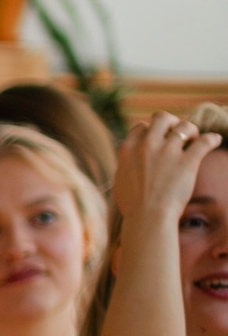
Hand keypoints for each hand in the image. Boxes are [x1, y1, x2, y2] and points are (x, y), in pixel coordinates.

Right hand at [112, 112, 220, 226]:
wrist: (147, 217)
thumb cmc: (133, 206)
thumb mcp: (120, 180)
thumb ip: (127, 164)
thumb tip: (131, 160)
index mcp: (129, 150)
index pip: (141, 127)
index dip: (151, 131)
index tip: (158, 140)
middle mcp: (147, 145)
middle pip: (162, 118)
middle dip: (172, 123)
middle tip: (178, 135)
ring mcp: (168, 152)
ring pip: (185, 126)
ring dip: (192, 131)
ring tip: (195, 141)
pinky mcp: (188, 161)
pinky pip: (206, 141)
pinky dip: (212, 139)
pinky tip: (215, 140)